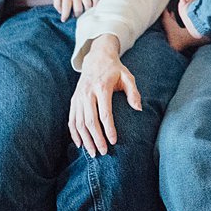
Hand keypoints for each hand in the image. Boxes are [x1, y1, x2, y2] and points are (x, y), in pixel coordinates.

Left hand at [53, 0, 97, 20]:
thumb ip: (57, 3)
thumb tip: (61, 13)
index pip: (66, 10)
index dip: (64, 17)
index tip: (64, 20)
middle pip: (78, 10)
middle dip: (77, 15)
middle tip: (75, 16)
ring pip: (88, 5)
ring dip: (86, 11)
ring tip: (84, 13)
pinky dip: (96, 3)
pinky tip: (94, 7)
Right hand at [69, 35, 139, 156]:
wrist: (96, 58)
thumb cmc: (115, 70)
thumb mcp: (128, 77)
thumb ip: (134, 92)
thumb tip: (138, 109)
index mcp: (102, 88)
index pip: (104, 113)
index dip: (108, 129)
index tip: (113, 141)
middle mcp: (87, 93)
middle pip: (90, 121)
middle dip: (96, 139)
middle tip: (103, 152)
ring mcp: (78, 97)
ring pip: (79, 122)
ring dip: (85, 139)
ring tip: (92, 153)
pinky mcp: (73, 100)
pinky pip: (71, 119)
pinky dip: (74, 133)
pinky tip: (79, 144)